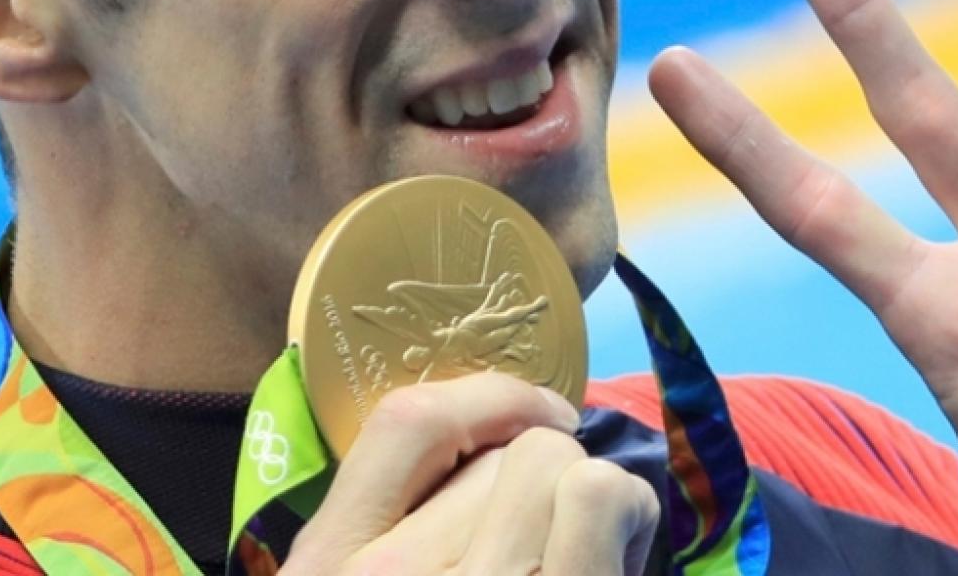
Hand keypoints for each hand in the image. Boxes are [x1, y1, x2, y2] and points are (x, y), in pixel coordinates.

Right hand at [282, 373, 658, 574]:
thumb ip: (399, 534)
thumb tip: (490, 440)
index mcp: (328, 568)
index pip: (406, 425)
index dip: (491, 398)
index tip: (543, 414)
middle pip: (505, 449)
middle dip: (547, 485)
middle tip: (558, 548)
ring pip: (556, 460)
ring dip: (598, 501)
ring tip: (590, 560)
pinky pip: (599, 493)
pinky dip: (629, 519)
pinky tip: (622, 557)